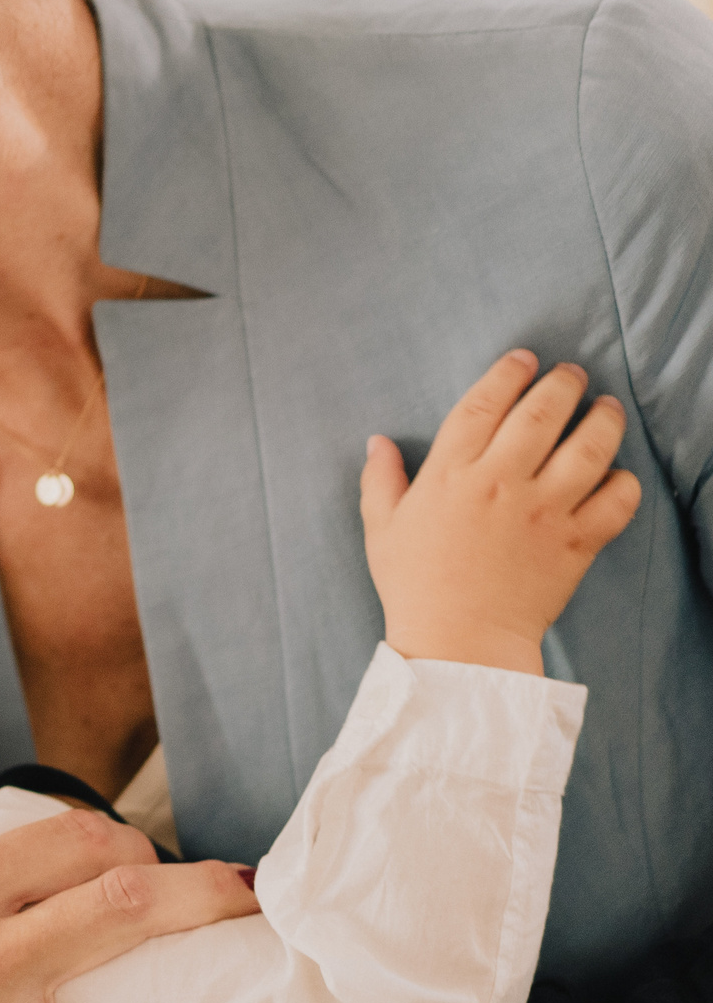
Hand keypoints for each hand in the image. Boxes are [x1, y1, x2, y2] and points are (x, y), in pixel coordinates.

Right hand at [362, 351, 640, 674]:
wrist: (458, 642)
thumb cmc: (414, 586)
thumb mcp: (382, 528)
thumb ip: (381, 480)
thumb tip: (378, 442)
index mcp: (450, 474)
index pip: (485, 402)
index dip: (508, 373)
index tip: (524, 359)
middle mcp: (501, 482)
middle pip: (543, 412)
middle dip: (563, 383)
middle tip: (572, 374)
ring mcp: (543, 511)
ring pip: (589, 447)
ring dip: (603, 420)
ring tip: (607, 409)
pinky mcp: (576, 542)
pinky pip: (616, 500)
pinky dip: (624, 482)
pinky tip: (618, 475)